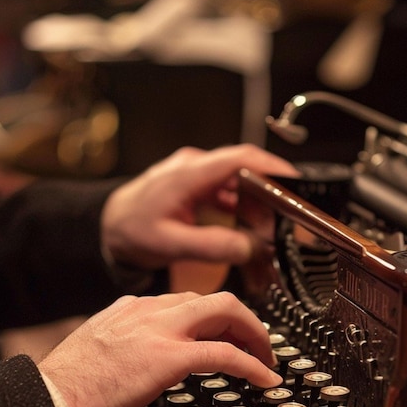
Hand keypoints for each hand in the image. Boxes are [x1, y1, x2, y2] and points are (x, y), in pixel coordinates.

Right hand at [38, 291, 281, 406]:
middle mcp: (151, 309)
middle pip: (214, 299)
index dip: (217, 319)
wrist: (49, 395)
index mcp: (135, 307)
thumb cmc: (71, 381)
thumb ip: (132, 338)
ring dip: (253, 335)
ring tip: (266, 358)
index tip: (229, 335)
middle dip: (244, 320)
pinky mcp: (169, 356)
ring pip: (226, 313)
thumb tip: (150, 352)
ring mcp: (161, 329)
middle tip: (258, 343)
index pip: (190, 301)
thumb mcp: (105, 344)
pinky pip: (225, 355)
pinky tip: (265, 378)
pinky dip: (252, 364)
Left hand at [100, 143, 297, 269]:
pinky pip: (230, 192)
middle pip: (246, 171)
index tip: (296, 181)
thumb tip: (251, 248)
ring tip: (269, 232)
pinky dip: (244, 210)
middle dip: (271, 194)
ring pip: (240, 183)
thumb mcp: (169, 243)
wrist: (110, 225)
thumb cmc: (131, 230)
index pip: (240, 158)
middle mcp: (196, 167)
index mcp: (189, 173)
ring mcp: (198, 175)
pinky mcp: (199, 186)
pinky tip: (250, 230)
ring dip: (258, 205)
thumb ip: (211, 246)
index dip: (272, 167)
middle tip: (287, 221)